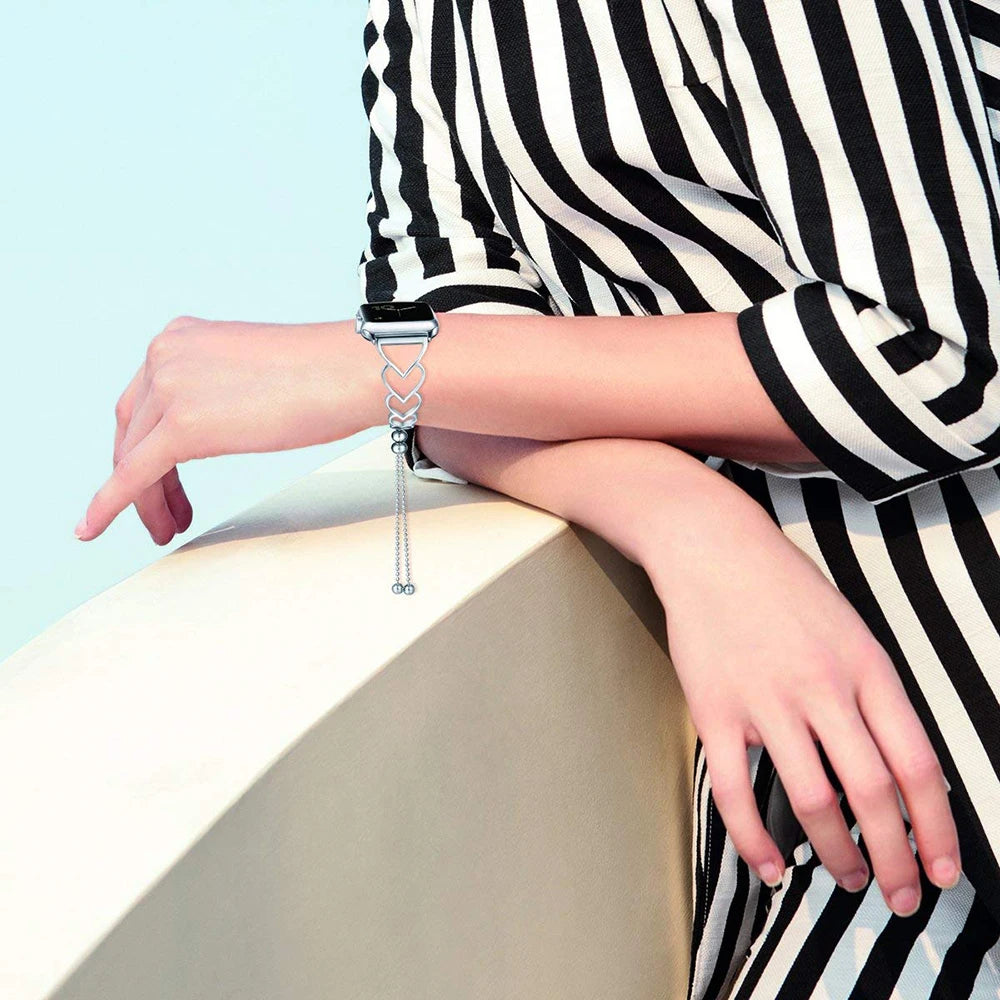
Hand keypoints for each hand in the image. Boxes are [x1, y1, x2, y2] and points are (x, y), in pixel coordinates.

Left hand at [76, 316, 380, 542]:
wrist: (348, 372)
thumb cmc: (323, 375)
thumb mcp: (251, 371)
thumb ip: (218, 389)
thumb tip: (218, 421)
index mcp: (180, 337)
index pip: (145, 400)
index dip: (146, 445)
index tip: (158, 476)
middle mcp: (164, 354)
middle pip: (133, 429)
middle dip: (143, 477)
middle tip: (163, 511)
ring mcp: (169, 387)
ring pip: (134, 457)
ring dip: (145, 500)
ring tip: (164, 529)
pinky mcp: (180, 426)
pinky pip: (133, 476)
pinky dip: (109, 505)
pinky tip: (92, 528)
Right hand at [645, 499, 960, 916]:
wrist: (710, 547)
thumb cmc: (781, 585)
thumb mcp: (851, 628)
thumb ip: (873, 694)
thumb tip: (894, 767)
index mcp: (866, 666)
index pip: (918, 764)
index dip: (937, 828)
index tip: (943, 868)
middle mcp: (822, 687)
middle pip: (872, 794)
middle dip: (895, 859)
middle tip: (901, 896)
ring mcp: (765, 700)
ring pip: (811, 801)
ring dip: (836, 855)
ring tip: (847, 878)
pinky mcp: (714, 710)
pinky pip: (736, 792)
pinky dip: (753, 841)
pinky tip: (770, 869)